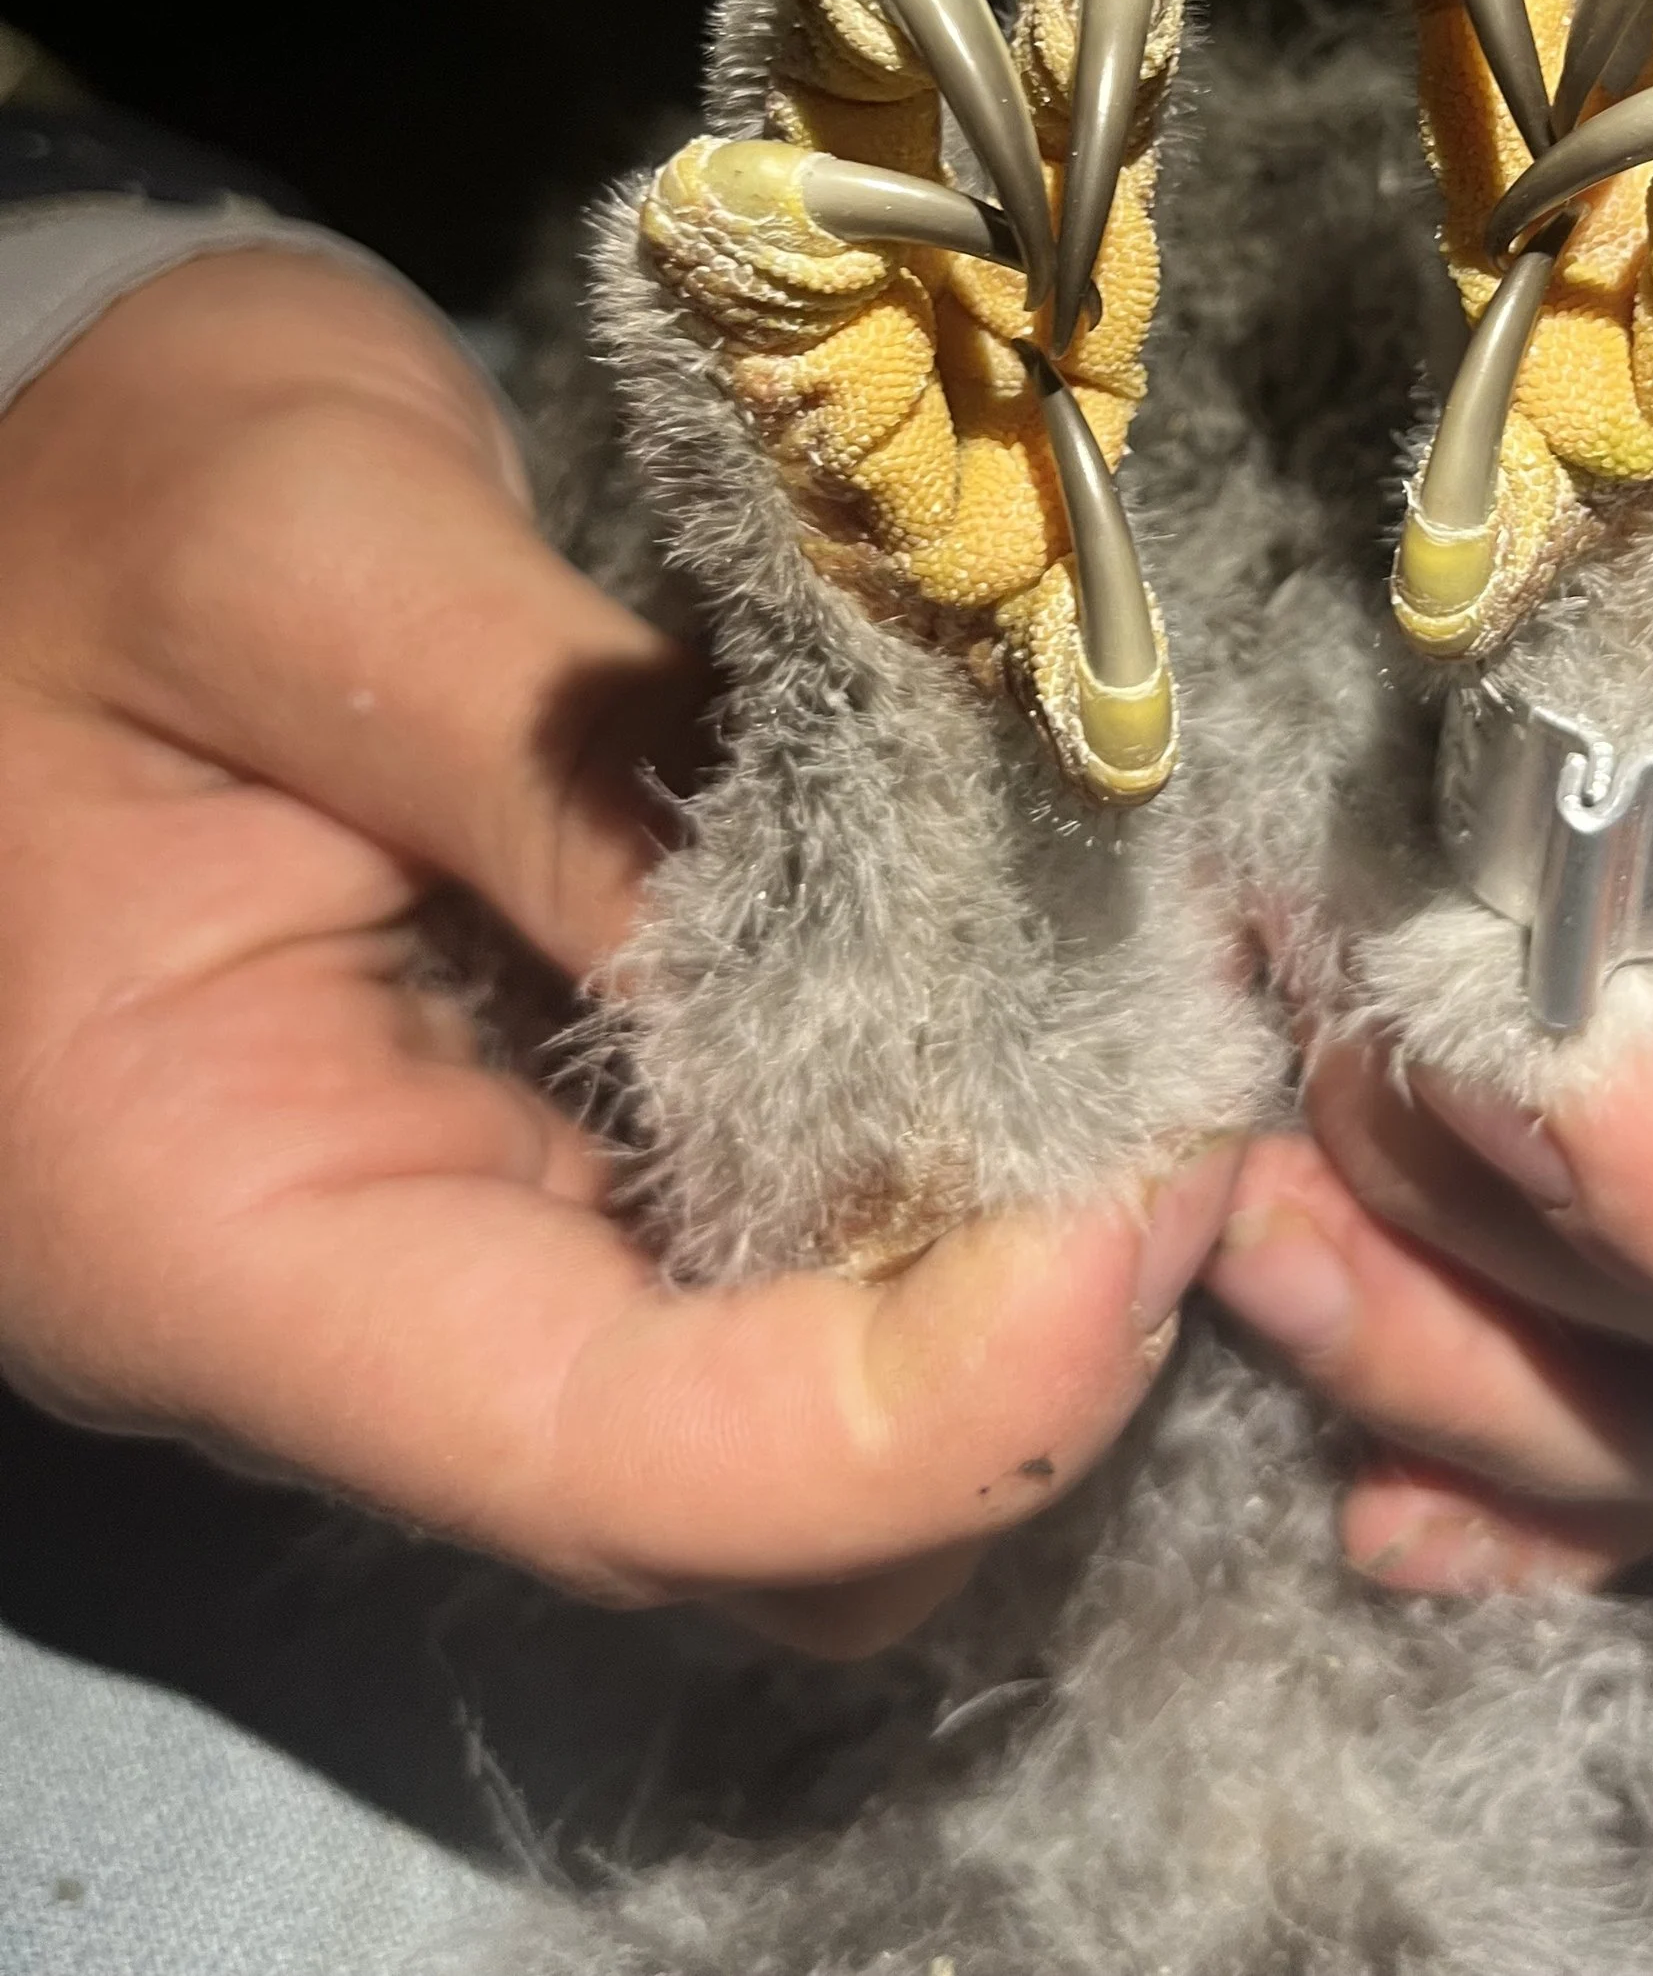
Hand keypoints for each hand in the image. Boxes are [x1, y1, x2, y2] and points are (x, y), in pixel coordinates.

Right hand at [0, 251, 1237, 1653]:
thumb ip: (581, 751)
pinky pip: (771, 1277)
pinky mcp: (536, 1176)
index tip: (1161, 1196)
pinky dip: (933, 1191)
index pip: (611, 1464)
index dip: (932, 1406)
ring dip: (994, 1283)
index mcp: (205, 1233)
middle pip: (737, 1508)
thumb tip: (918, 932)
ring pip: (787, 1432)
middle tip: (1187, 1095)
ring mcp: (449, 1260)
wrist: (10, 490)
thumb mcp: (304, 561)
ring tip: (1135, 1047)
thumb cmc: (97, 500)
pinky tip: (1035, 1016)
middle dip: (1007, 1355)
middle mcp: (339, 1320)